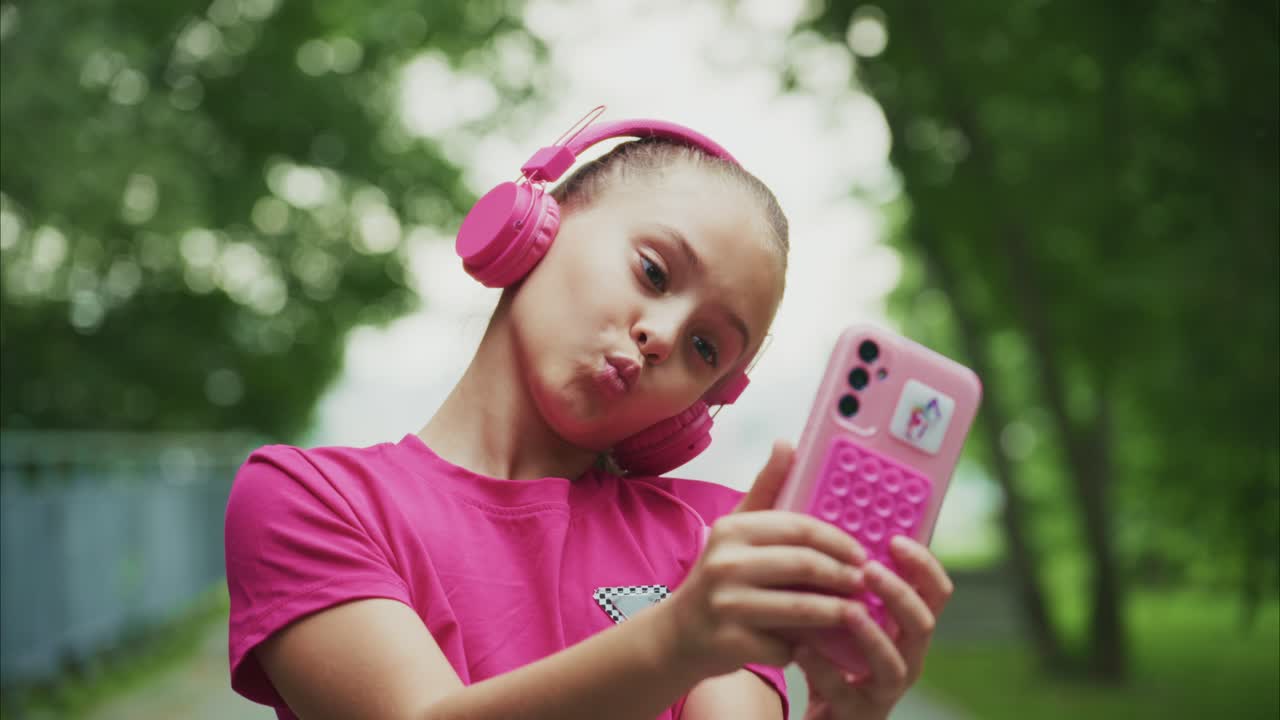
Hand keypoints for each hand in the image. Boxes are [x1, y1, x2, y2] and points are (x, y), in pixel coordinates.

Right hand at [655, 440, 869, 678]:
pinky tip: (818, 643)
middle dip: (843, 576)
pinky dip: (805, 646)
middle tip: (864, 582)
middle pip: (804, 566)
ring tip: (856, 613)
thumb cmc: (720, 576)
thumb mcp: (737, 528)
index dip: (837, 540)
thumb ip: (767, 487)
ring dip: (836, 612)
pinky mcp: (731, 643)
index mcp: (732, 530)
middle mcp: (725, 564)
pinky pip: (785, 645)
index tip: (861, 553)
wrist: (678, 634)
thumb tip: (786, 442)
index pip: (799, 528)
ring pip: (801, 609)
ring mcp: (726, 606)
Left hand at [793, 536, 953, 719]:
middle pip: (923, 624)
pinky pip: (844, 691)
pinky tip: (802, 649)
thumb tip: (827, 526)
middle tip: (870, 569)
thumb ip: (847, 581)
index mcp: (908, 628)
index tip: (896, 540)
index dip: (924, 566)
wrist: (824, 713)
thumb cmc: (835, 653)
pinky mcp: (857, 712)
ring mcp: (885, 689)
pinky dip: (824, 669)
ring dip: (873, 634)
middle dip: (899, 594)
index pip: (935, 593)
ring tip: (849, 611)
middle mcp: (907, 658)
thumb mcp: (847, 614)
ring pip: (894, 663)